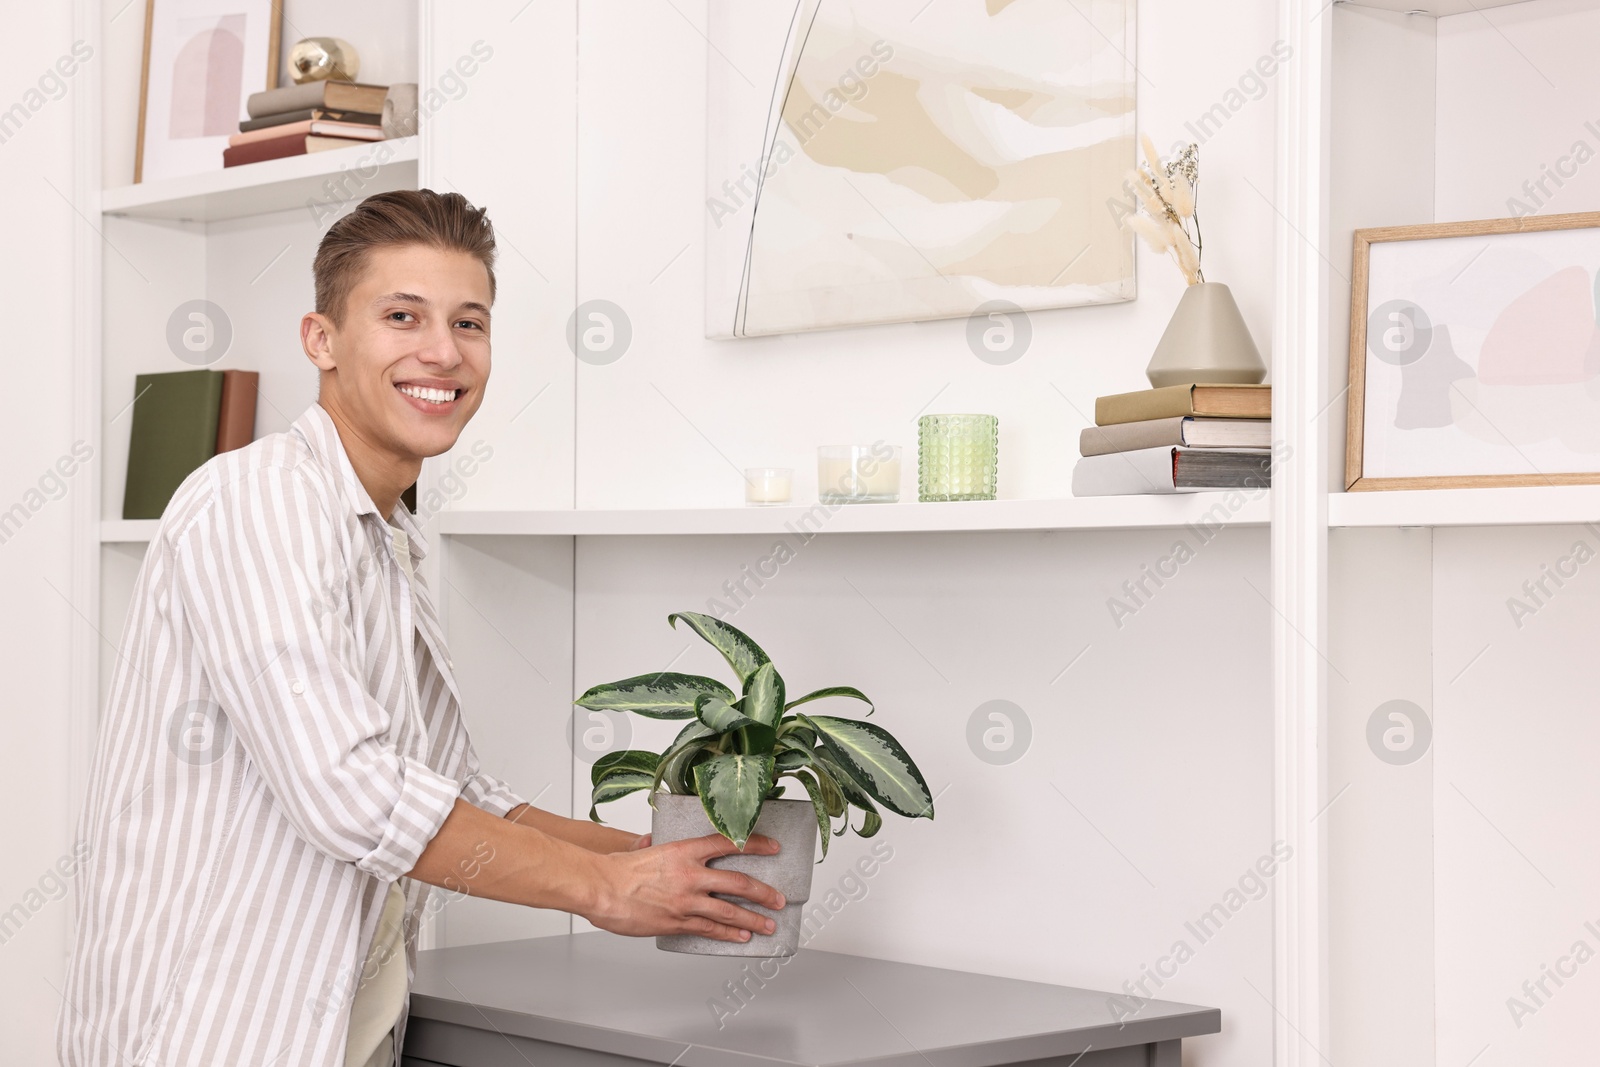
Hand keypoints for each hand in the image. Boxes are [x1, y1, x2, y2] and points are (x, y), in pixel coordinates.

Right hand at [585, 832, 785, 942]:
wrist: (601, 888)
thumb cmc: (617, 869)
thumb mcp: (644, 849)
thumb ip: (656, 846)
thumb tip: (652, 840)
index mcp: (685, 850)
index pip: (728, 842)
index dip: (755, 844)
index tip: (773, 847)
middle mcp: (691, 874)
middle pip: (738, 882)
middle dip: (763, 892)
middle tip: (779, 899)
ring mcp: (687, 900)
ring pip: (730, 911)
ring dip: (753, 918)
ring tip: (769, 924)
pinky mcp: (677, 922)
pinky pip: (710, 929)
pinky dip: (729, 933)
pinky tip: (742, 936)